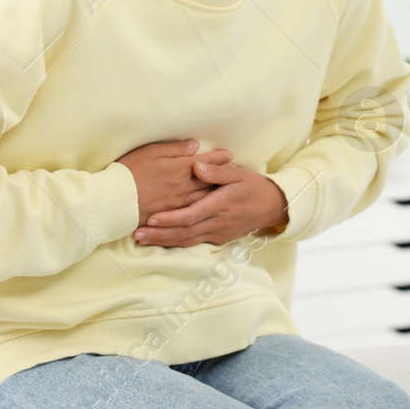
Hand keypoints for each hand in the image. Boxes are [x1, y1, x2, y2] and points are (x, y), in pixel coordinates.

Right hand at [115, 138, 233, 225]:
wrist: (113, 199)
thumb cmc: (129, 171)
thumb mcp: (151, 152)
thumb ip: (175, 149)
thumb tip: (195, 145)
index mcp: (179, 168)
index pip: (205, 162)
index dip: (218, 158)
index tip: (229, 156)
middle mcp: (183, 186)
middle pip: (209, 180)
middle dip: (223, 175)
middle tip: (235, 171)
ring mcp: (178, 203)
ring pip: (204, 197)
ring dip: (217, 192)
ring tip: (227, 188)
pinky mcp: (171, 216)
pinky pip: (193, 213)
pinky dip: (204, 208)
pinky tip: (209, 207)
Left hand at [133, 157, 289, 247]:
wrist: (273, 207)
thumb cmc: (254, 187)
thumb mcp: (239, 174)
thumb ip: (217, 171)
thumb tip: (196, 165)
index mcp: (221, 205)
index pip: (191, 215)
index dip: (170, 218)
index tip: (152, 218)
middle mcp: (217, 222)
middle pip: (183, 232)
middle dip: (159, 234)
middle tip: (136, 234)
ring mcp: (217, 233)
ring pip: (186, 240)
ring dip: (163, 242)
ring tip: (141, 240)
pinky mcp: (218, 238)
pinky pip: (193, 242)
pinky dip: (175, 243)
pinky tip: (161, 241)